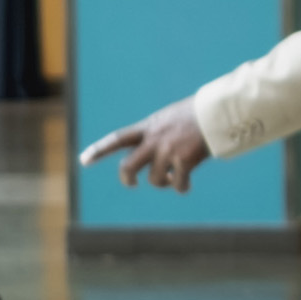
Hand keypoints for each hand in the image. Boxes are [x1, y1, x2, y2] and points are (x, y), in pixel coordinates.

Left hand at [79, 98, 211, 191]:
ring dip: (164, 182)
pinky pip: (178, 185)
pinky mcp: (184, 162)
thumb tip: (152, 154)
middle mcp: (154, 140)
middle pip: (128, 167)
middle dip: (127, 178)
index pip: (118, 139)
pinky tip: (187, 184)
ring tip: (173, 178)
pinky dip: (182, 187)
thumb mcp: (169, 118)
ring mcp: (168, 152)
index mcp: (149, 127)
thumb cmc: (197, 113)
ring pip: (155, 180)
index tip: (83, 161)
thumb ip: (156, 133)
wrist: (217, 113)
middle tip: (132, 183)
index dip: (99, 150)